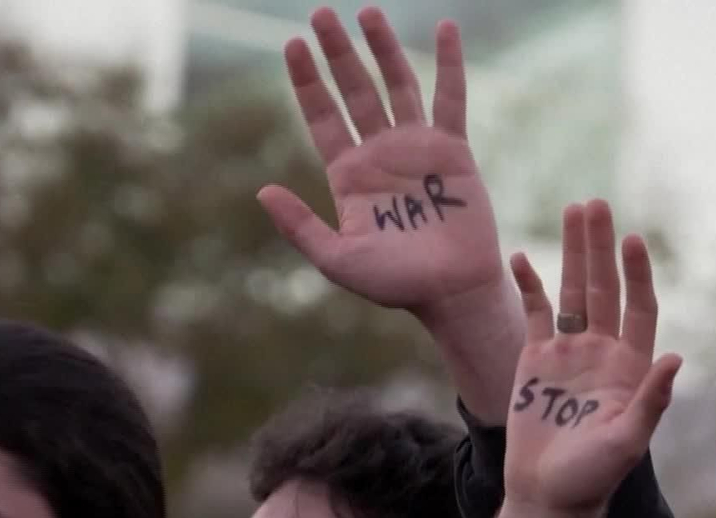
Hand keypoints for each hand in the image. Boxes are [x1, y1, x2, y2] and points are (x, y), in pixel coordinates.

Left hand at [258, 7, 503, 315]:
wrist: (452, 292)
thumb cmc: (397, 284)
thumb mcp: (338, 260)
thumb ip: (301, 226)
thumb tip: (262, 190)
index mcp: (348, 175)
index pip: (322, 116)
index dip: (307, 80)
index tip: (294, 44)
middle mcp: (380, 153)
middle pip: (355, 90)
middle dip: (338, 52)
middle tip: (322, 13)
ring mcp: (417, 148)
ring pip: (397, 84)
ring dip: (383, 48)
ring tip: (367, 11)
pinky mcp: (453, 150)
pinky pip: (450, 98)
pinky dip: (449, 63)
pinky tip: (446, 28)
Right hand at [502, 200, 681, 511]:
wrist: (547, 496)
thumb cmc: (592, 477)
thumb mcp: (627, 441)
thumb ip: (651, 401)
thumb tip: (676, 359)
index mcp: (631, 367)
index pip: (639, 308)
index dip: (637, 275)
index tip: (631, 241)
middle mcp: (603, 352)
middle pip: (605, 288)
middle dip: (601, 247)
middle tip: (597, 205)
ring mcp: (569, 353)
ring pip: (572, 291)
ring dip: (573, 253)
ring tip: (575, 210)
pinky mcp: (536, 361)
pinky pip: (535, 313)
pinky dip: (530, 285)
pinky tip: (523, 257)